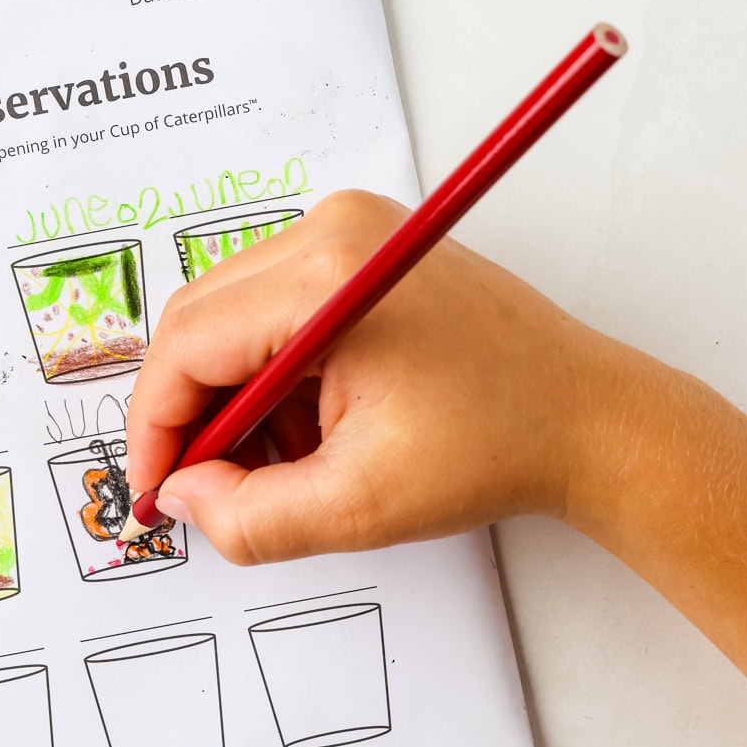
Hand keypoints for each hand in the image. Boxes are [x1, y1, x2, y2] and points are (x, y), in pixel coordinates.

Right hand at [126, 191, 603, 564]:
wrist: (588, 417)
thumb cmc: (499, 444)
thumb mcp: (360, 505)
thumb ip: (251, 516)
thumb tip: (185, 499)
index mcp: (325, 279)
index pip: (187, 345)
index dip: (157, 427)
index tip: (157, 491)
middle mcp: (329, 230)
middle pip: (198, 320)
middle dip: (193, 412)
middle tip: (208, 487)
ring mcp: (347, 230)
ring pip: (230, 315)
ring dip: (235, 395)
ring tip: (290, 461)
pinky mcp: (361, 246)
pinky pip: (272, 305)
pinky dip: (272, 372)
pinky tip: (314, 426)